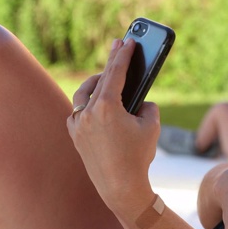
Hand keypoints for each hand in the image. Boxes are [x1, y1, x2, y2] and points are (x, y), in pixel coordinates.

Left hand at [66, 38, 158, 207]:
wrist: (120, 187)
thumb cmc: (139, 157)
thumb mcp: (152, 127)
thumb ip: (147, 107)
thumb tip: (140, 102)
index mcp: (107, 107)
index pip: (117, 73)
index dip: (124, 55)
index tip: (129, 41)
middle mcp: (88, 112)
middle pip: (101, 79)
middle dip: (111, 61)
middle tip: (119, 45)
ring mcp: (78, 124)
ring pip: (84, 94)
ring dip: (96, 82)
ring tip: (106, 74)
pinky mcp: (75, 135)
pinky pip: (79, 111)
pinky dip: (88, 103)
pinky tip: (97, 101)